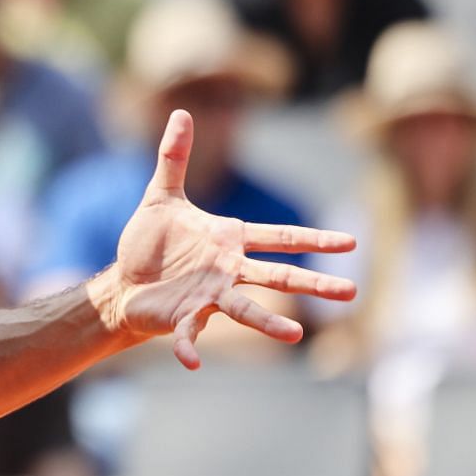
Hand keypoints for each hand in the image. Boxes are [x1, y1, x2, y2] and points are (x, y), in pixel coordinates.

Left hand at [94, 110, 356, 369]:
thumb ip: (174, 157)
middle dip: (312, 282)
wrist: (125, 281)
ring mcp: (207, 296)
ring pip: (243, 308)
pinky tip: (191, 363)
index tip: (350, 243)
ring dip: (266, 322)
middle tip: (351, 292)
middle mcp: (226, 271)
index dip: (312, 239)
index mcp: (228, 241)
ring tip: (293, 335)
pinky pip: (188, 334)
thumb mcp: (160, 195)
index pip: (278, 238)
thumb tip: (181, 112)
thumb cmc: (150, 242)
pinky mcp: (181, 316)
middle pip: (275, 276)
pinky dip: (189, 347)